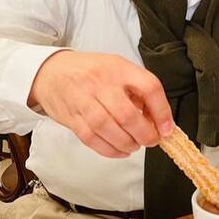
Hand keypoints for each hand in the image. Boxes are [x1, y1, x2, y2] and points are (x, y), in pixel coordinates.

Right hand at [28, 50, 173, 157]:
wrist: (50, 72)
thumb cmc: (90, 71)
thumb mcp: (117, 67)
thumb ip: (136, 89)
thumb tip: (156, 119)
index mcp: (119, 68)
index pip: (149, 87)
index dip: (162, 111)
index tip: (167, 128)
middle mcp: (101, 83)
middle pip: (128, 114)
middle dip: (145, 134)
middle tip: (151, 140)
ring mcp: (84, 101)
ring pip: (109, 129)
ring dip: (128, 144)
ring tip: (135, 145)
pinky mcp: (72, 118)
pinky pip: (93, 139)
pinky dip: (110, 150)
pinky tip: (120, 150)